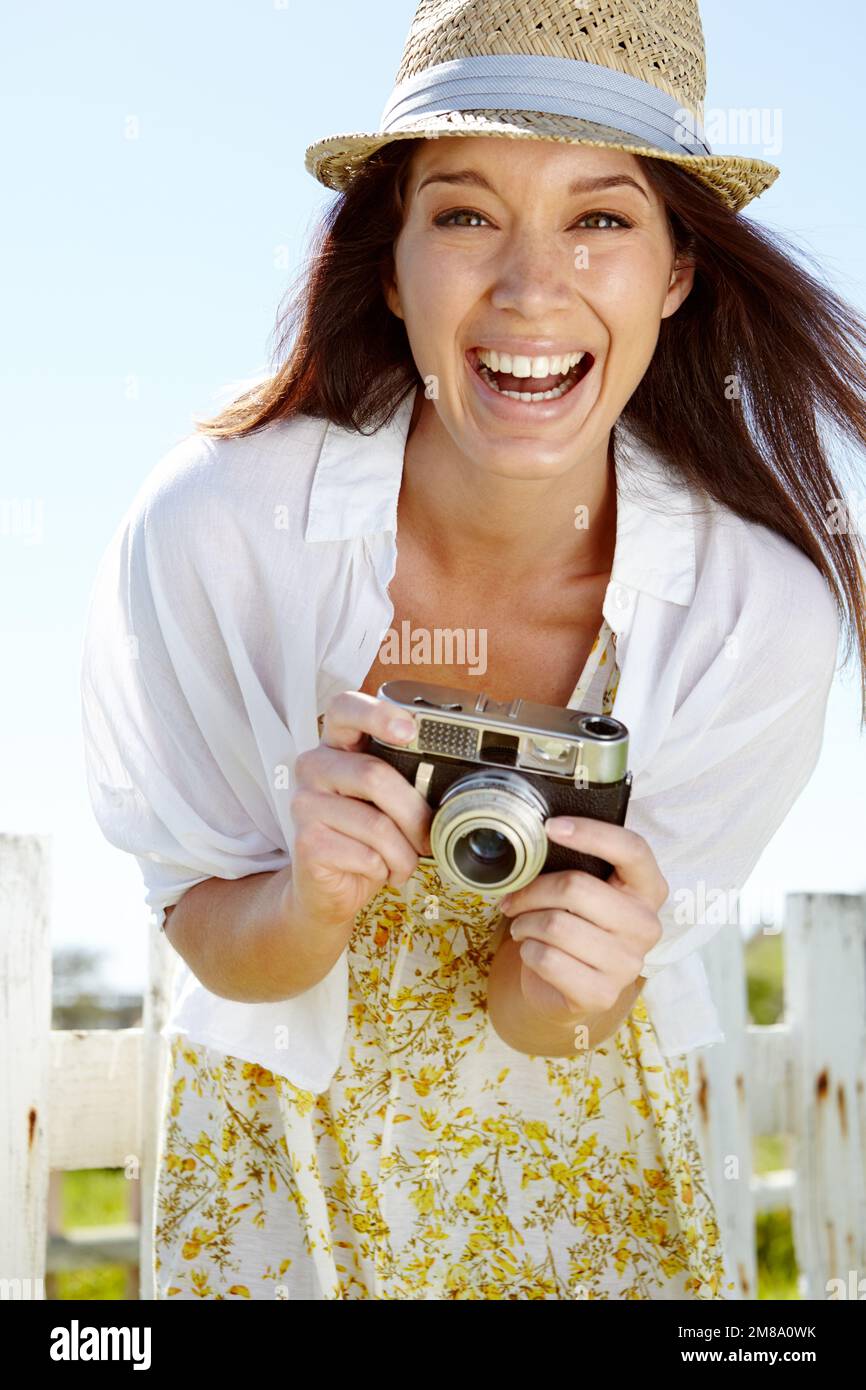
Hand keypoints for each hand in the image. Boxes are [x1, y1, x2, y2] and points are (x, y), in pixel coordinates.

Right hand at [287, 690, 432, 933]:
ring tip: (404, 863)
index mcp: (336, 747)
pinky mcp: (306, 841)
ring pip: (376, 824)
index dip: (377, 714)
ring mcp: (304, 803)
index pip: (345, 709)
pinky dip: (385, 869)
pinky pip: (366, 854)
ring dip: (403, 853)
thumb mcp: (386, 803)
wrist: (329, 888)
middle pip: (374, 775)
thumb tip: (448, 786)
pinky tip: (380, 872)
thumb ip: (403, 781)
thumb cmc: (365, 839)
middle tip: (427, 837)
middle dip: (414, 814)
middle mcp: (313, 767)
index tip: (410, 730)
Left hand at [499, 817, 667, 1025]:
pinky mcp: (602, 994)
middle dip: (533, 890)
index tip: (550, 827)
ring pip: (556, 924)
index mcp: (649, 889)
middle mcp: (646, 925)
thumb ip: (576, 867)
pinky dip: (528, 951)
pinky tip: (533, 952)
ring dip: (525, 923)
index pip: (632, 849)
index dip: (590, 833)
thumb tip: (536, 842)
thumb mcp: (584, 893)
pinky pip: (547, 959)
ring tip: (522, 927)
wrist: (568, 987)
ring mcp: (628, 963)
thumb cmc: (576, 925)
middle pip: (577, 887)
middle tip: (515, 899)